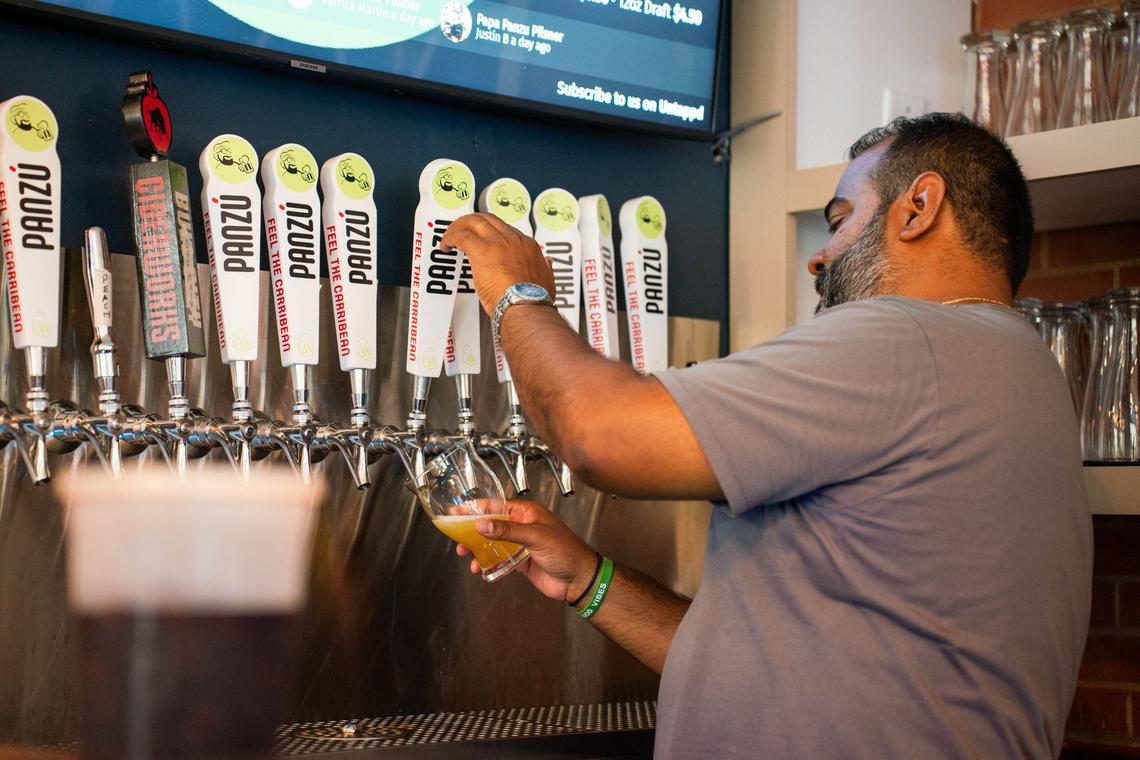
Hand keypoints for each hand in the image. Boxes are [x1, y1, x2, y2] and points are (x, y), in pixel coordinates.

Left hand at [439, 213, 555, 315]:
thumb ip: (545, 268)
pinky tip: (446, 245)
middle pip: (488, 219)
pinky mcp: (481, 250)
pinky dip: (451, 237)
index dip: (491, 233)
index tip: (484, 240)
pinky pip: (461, 236)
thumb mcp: (547, 280)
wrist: (526, 307)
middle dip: (473, 223)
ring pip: (474, 222)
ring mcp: (497, 243)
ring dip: (459, 227)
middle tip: (463, 230)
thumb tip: (547, 262)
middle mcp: (512, 239)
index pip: (506, 230)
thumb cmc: (533, 300)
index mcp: (527, 245)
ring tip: (451, 236)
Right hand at [455, 499, 597, 602]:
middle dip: (472, 532)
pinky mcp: (520, 561)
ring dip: (478, 549)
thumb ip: (508, 531)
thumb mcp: (536, 537)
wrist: (579, 579)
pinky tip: (480, 569)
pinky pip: (499, 559)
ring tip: (466, 556)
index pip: (496, 506)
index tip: (457, 513)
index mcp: (526, 513)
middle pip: (490, 525)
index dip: (476, 509)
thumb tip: (482, 525)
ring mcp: (520, 544)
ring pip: (492, 543)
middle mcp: (521, 526)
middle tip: (457, 539)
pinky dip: (488, 564)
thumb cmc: (566, 551)